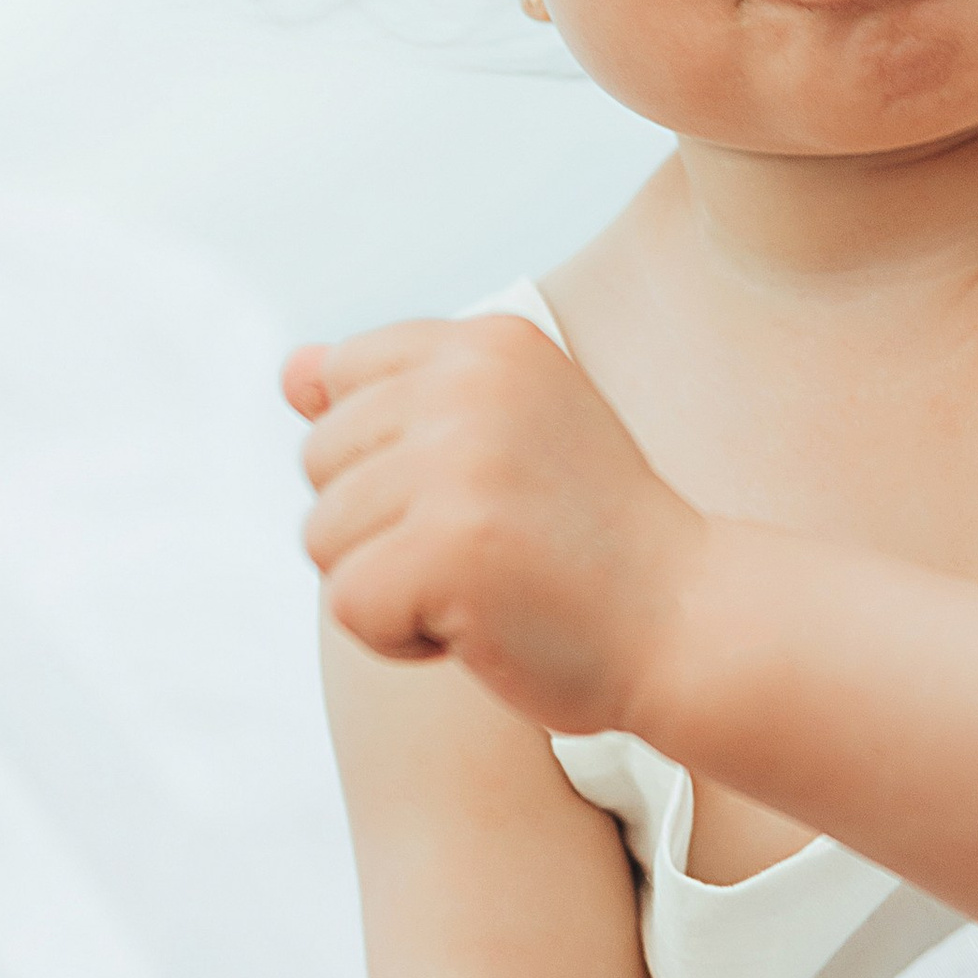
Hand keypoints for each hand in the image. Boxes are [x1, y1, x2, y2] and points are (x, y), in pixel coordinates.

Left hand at [286, 314, 700, 731]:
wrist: (686, 621)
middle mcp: (468, 383)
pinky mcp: (446, 548)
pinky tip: (479, 626)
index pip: (341, 381)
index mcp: (485, 340)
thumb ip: (396, 396)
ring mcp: (457, 462)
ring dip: (390, 583)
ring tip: (486, 583)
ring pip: (322, 536)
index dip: (386, 458)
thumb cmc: (587, 535)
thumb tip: (290, 369)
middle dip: (381, 524)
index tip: (480, 488)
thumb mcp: (500, 435)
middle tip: (489, 545)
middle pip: (318, 460)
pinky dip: (399, 637)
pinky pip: (346, 604)